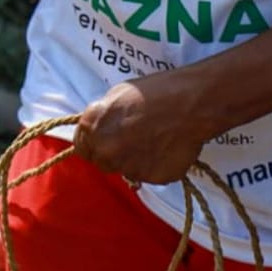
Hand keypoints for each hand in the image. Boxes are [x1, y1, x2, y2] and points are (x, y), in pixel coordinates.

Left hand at [71, 72, 217, 185]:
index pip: (82, 148)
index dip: (93, 143)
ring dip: (135, 160)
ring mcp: (130, 168)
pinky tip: (167, 147)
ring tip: (154, 140)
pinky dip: (156, 165)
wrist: (189, 103)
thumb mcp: (116, 95)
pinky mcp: (153, 178)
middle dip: (113, 153)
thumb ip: (102, 117)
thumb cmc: (153, 92)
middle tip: (132, 139)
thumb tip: (101, 128)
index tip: (104, 139)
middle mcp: (106, 152)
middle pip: (102, 162)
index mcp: (93, 128)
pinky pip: (150, 174)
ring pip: (127, 169)